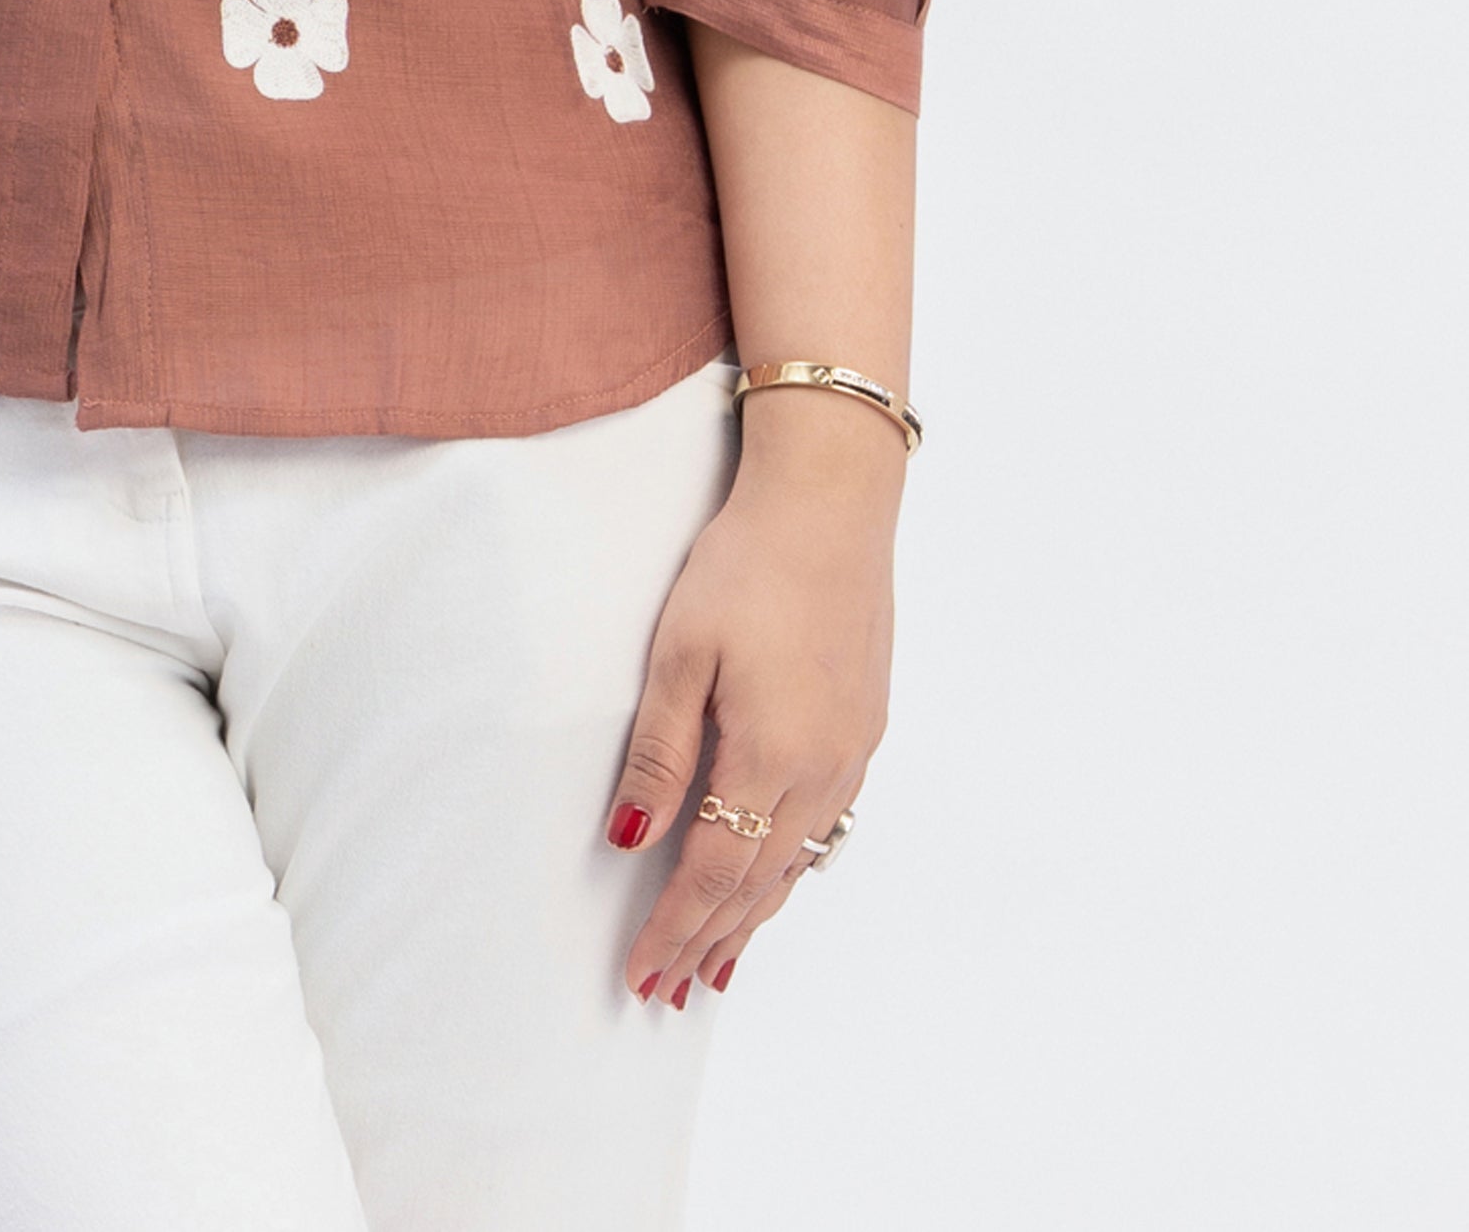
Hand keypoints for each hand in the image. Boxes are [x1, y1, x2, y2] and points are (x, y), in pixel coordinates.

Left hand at [605, 410, 898, 1006]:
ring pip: (798, 861)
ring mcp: (852, 750)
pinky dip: (792, 866)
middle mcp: (821, 769)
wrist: (832, 502)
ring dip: (755, 915)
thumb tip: (632, 839)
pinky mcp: (865, 725)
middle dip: (711, 941)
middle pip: (759, 882)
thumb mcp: (681, 652)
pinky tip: (777, 876)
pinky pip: (825, 823)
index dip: (675, 929)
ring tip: (720, 963)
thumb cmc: (747, 564)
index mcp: (769, 756)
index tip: (644, 976)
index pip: (714, 873)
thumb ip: (659, 752)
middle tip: (672, 993)